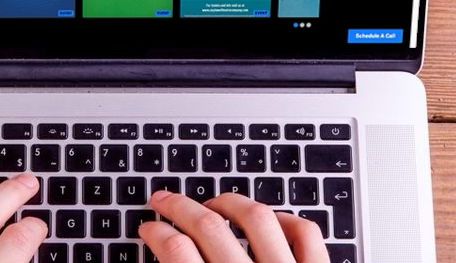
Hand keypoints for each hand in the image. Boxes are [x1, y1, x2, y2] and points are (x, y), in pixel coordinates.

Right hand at [139, 190, 330, 262]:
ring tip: (213, 203)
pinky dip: (286, 219)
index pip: (176, 253)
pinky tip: (269, 219)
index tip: (149, 228)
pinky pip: (305, 233)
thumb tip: (170, 255)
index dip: (157, 234)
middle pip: (210, 228)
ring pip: (257, 218)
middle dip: (179, 207)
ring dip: (229, 203)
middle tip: (164, 200)